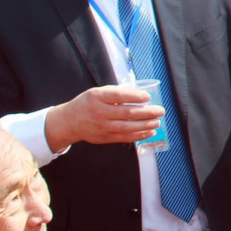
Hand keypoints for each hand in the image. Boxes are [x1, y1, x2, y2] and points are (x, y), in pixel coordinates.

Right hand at [44, 85, 164, 151]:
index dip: (134, 96)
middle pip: (126, 113)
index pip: (118, 96)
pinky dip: (139, 135)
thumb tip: (140, 94)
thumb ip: (116, 93)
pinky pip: (124, 137)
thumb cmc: (88, 103)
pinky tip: (149, 131)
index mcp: (97, 97)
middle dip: (146, 113)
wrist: (69, 122)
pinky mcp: (105, 138)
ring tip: (157, 122)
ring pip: (127, 127)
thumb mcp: (97, 92)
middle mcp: (99, 112)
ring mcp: (102, 127)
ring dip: (145, 125)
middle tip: (160, 111)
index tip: (147, 97)